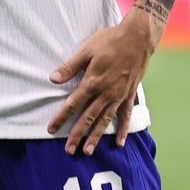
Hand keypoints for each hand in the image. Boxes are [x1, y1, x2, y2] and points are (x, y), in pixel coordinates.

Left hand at [47, 8, 164, 155]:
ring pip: (105, 120)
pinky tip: (120, 143)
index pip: (73, 104)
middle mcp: (106, 93)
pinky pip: (126, 115)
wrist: (138, 38)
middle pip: (88, 117)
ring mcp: (119, 95)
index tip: (51, 129)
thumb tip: (53, 79)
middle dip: (77, 134)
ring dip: (96, 137)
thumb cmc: (110, 41)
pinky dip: (123, 129)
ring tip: (88, 151)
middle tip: (69, 151)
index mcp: (93, 82)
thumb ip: (70, 66)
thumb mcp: (87, 49)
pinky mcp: (129, 94)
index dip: (61, 117)